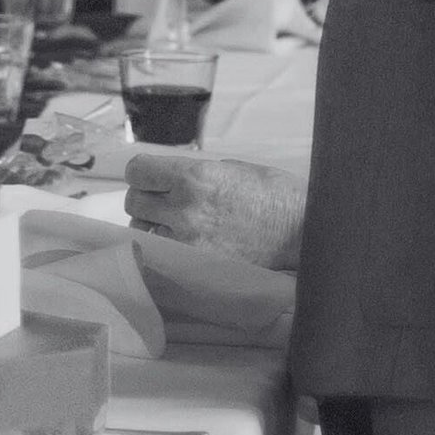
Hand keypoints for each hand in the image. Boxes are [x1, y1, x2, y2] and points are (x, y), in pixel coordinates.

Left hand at [125, 145, 308, 271]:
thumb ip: (192, 174)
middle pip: (134, 201)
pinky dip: (166, 248)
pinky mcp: (195, 265)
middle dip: (147, 200)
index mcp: (194, 176)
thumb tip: (164, 180)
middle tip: (167, 203)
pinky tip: (184, 244)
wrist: (300, 230)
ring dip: (153, 226)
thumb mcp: (230, 169)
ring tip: (178, 226)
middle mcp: (184, 208)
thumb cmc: (272, 194)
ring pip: (142, 230)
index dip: (143, 174)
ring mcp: (187, 240)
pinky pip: (160, 253)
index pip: (136, 171)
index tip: (152, 179)